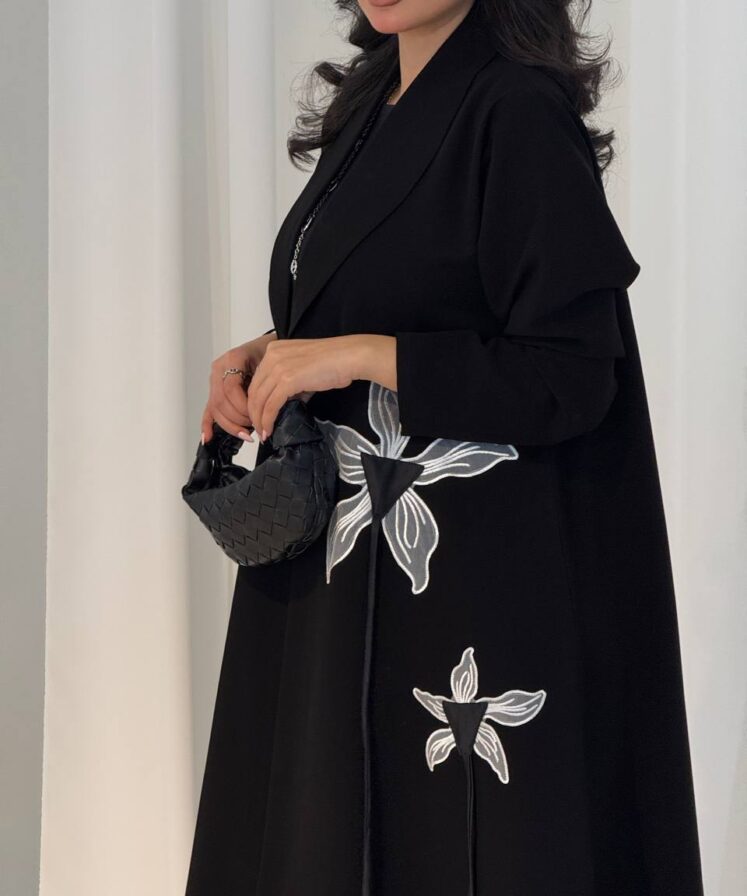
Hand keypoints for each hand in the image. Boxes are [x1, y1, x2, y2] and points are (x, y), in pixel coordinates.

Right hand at [201, 331, 276, 442]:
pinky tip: (208, 438)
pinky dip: (207, 425)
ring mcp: (214, 381)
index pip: (231, 389)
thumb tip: (272, 405)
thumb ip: (268, 380)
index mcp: (232, 359)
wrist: (266, 349)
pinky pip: (208, 410)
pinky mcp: (215, 392)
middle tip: (255, 426)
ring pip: (215, 408)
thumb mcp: (272, 362)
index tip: (258, 415)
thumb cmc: (270, 355)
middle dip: (238, 418)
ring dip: (230, 425)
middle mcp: (219, 370)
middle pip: (221, 401)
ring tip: (246, 433)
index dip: (243, 406)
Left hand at [246, 334, 396, 441]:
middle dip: (253, 413)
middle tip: (258, 429)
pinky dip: (268, 420)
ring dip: (259, 420)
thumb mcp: (304, 369)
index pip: (256, 380)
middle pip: (253, 390)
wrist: (349, 357)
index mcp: (274, 350)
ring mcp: (279, 367)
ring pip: (259, 399)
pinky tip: (269, 430)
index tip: (258, 416)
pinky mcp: (287, 380)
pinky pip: (271, 405)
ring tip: (263, 433)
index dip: (254, 401)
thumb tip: (287, 403)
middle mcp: (272, 356)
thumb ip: (291, 383)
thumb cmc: (334, 362)